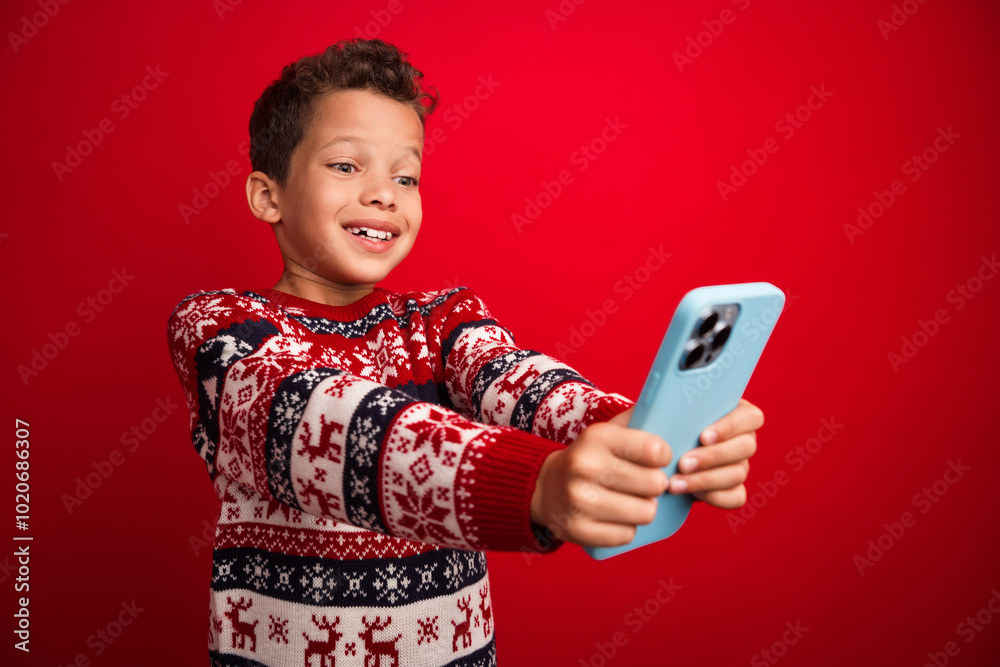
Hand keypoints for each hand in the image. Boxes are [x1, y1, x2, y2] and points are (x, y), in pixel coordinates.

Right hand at [530, 421, 671, 547]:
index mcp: (596, 437)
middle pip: (655, 484)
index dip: (663, 457)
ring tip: (630, 500)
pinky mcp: (578, 530)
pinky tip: (613, 516)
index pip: (655, 450)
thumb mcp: (607, 431)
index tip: (655, 459)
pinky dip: (626, 528)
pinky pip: (627, 535)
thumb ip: (637, 419)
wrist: (544, 486)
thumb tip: (669, 404)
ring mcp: (579, 501)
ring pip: (645, 512)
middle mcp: (585, 467)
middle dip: (655, 485)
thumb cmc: (589, 457)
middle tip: (642, 482)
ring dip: (643, 508)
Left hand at [667, 398, 762, 507]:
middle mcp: (744, 439)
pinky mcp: (735, 488)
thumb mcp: (670, 413)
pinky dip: (714, 496)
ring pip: (738, 473)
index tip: (702, 437)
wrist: (657, 455)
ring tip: (676, 483)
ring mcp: (742, 465)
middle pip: (745, 447)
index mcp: (737, 413)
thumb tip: (671, 411)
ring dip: (705, 480)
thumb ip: (679, 409)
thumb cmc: (664, 426)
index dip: (730, 427)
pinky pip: (736, 496)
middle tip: (683, 464)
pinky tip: (691, 494)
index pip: (750, 417)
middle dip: (712, 457)